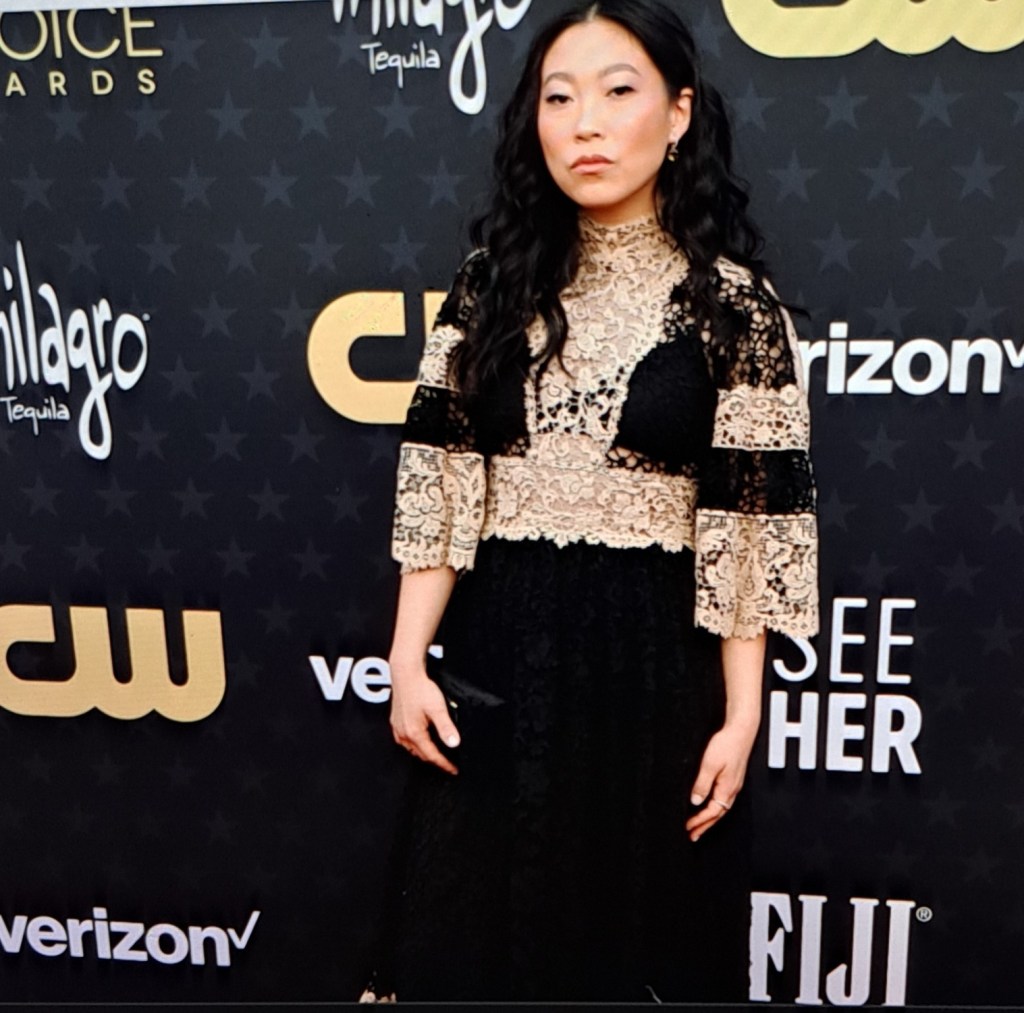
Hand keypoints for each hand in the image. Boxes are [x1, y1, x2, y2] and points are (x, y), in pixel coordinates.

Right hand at [389, 665, 459, 774]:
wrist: (406, 674)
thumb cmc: (421, 689)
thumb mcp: (438, 708)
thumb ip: (446, 727)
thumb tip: (454, 744)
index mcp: (414, 733)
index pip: (432, 756)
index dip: (444, 764)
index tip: (453, 770)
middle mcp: (403, 734)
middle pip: (421, 755)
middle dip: (435, 761)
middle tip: (448, 764)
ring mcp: (397, 729)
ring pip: (412, 749)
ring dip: (425, 754)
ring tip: (437, 755)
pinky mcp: (395, 722)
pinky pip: (405, 741)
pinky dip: (415, 745)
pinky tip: (421, 741)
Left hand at [684, 722, 757, 842]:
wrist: (741, 730)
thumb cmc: (727, 744)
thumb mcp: (709, 764)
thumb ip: (702, 784)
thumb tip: (695, 801)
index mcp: (727, 789)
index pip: (712, 812)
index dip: (699, 821)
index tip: (688, 828)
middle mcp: (733, 789)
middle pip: (718, 815)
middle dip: (705, 826)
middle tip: (693, 835)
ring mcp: (734, 784)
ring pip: (721, 808)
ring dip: (709, 818)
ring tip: (700, 825)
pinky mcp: (733, 778)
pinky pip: (723, 799)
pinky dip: (715, 807)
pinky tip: (710, 805)